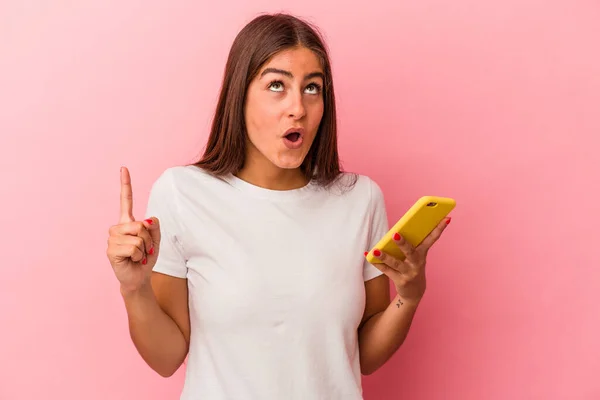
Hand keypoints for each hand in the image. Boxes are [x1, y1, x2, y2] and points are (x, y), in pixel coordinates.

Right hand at [106, 167, 160, 293]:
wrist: (139, 277)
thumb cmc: (146, 258)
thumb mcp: (156, 240)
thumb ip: (155, 227)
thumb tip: (148, 219)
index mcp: (128, 222)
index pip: (125, 200)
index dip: (125, 184)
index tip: (124, 168)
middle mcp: (118, 227)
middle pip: (140, 225)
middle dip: (149, 239)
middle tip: (144, 249)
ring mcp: (113, 238)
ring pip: (138, 237)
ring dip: (144, 249)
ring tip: (137, 255)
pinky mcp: (111, 250)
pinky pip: (134, 247)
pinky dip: (139, 256)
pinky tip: (132, 260)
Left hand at [365, 217, 450, 304]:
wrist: (414, 293)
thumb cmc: (413, 267)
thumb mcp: (417, 256)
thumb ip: (411, 244)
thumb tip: (398, 229)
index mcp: (423, 254)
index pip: (432, 239)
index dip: (439, 229)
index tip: (445, 218)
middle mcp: (417, 263)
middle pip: (410, 252)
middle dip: (403, 243)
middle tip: (395, 234)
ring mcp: (409, 273)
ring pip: (395, 263)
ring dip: (385, 256)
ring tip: (375, 250)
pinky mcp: (400, 280)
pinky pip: (386, 270)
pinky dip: (376, 263)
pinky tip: (368, 255)